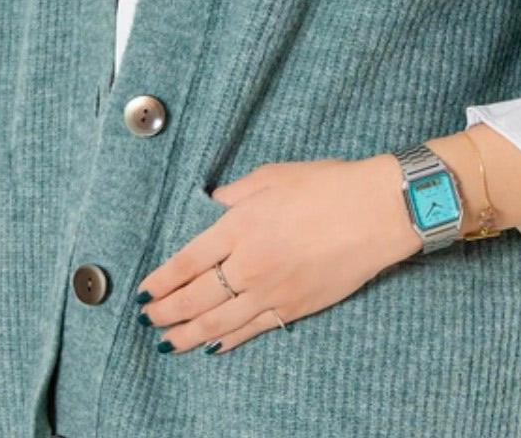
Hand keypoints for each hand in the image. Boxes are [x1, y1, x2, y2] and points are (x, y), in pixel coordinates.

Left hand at [133, 154, 421, 354]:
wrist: (376, 212)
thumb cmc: (328, 186)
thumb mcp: (275, 175)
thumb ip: (238, 192)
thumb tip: (217, 202)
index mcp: (240, 227)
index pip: (186, 261)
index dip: (161, 280)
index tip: (144, 292)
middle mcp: (249, 264)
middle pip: (195, 297)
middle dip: (166, 312)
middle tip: (148, 318)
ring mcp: (271, 291)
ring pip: (218, 322)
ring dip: (187, 334)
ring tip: (166, 341)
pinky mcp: (295, 307)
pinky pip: (253, 329)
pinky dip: (228, 339)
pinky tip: (212, 345)